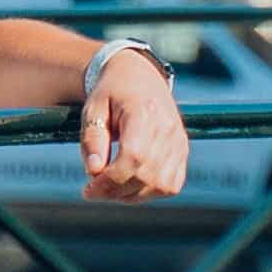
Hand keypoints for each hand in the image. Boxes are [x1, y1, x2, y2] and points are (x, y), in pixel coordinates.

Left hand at [75, 42, 188, 204]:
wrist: (138, 75)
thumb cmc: (111, 93)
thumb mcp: (93, 109)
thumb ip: (92, 139)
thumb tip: (93, 171)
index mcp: (144, 110)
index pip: (134, 156)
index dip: (111, 180)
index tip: (88, 189)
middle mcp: (167, 127)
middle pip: (146, 174)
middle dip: (115, 191)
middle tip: (92, 190)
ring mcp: (179, 141)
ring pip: (160, 185)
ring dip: (131, 196)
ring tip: (109, 188)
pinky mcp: (182, 151)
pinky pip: (171, 185)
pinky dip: (149, 193)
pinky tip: (129, 186)